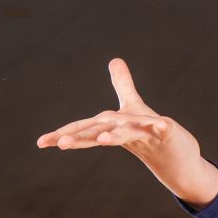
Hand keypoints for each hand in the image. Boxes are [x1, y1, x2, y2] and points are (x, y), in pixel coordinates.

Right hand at [35, 57, 217, 206]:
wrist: (178, 157)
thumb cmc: (150, 133)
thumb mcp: (134, 106)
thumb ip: (122, 84)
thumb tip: (115, 60)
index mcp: (111, 126)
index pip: (84, 129)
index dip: (62, 134)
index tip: (40, 142)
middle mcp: (125, 132)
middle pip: (99, 134)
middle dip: (79, 138)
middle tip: (60, 144)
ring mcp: (146, 134)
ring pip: (127, 135)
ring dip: (115, 136)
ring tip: (104, 140)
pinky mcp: (167, 134)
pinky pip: (163, 129)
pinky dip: (162, 127)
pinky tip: (165, 124)